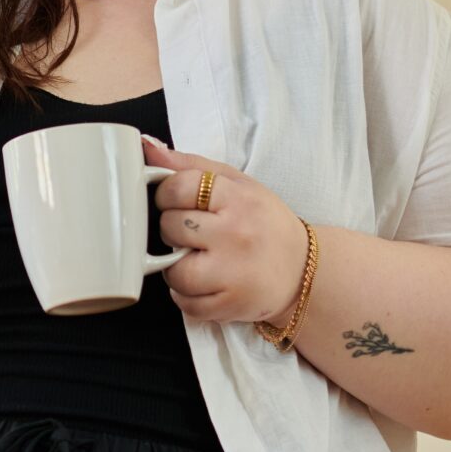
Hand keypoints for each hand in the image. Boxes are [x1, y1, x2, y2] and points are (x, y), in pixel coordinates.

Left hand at [143, 137, 306, 325]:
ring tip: (198, 261)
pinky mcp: (231, 304)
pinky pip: (184, 303)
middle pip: (171, 227)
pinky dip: (187, 296)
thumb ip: (190, 164)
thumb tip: (147, 147)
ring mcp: (233, 272)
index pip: (178, 186)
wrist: (303, 270)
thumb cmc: (263, 222)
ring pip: (174, 270)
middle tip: (193, 234)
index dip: (167, 195)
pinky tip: (206, 284)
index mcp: (239, 198)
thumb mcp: (237, 183)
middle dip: (173, 230)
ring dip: (177, 268)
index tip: (175, 202)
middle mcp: (237, 233)